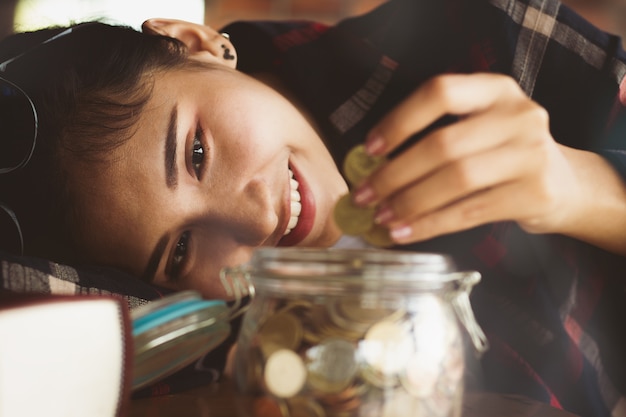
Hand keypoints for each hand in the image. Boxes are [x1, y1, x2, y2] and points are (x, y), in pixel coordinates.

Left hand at [353, 73, 625, 253]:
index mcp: (496, 90)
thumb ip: (435, 135)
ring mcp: (532, 153)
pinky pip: (469, 212)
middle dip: (395, 174)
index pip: (440, 92)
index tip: (370, 149)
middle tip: (365, 196)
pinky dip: (431, 224)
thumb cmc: (502, 154)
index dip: (399, 120)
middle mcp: (518, 115)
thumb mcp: (479, 128)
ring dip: (410, 202)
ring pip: (456, 179)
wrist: (563, 184)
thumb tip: (369, 164)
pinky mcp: (535, 193)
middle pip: (443, 144)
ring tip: (381, 217)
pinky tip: (405, 231)